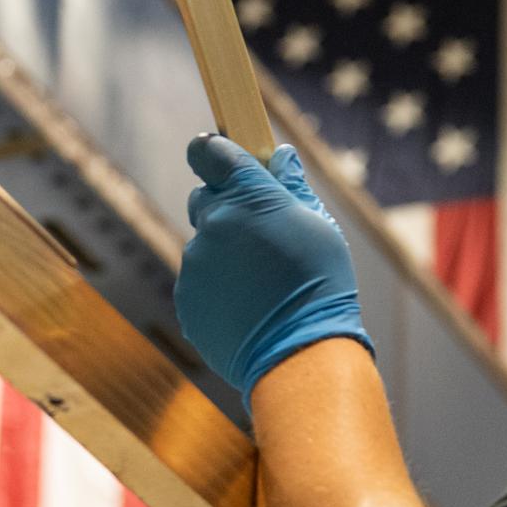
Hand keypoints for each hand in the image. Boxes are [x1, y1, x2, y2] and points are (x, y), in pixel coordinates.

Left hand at [175, 136, 371, 406]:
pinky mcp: (186, 297)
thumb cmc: (320, 284)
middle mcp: (213, 224)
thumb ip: (292, 187)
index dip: (214, 152)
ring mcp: (195, 262)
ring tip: (259, 283)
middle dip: (224, 207)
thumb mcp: (319, 227)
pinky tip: (246, 306)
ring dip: (224, 253)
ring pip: (203, 245)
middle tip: (257, 233)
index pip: (211, 152)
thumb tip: (278, 156)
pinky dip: (216, 287)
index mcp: (248, 197)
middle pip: (204, 198)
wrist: (299, 353)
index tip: (220, 157)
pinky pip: (197, 281)